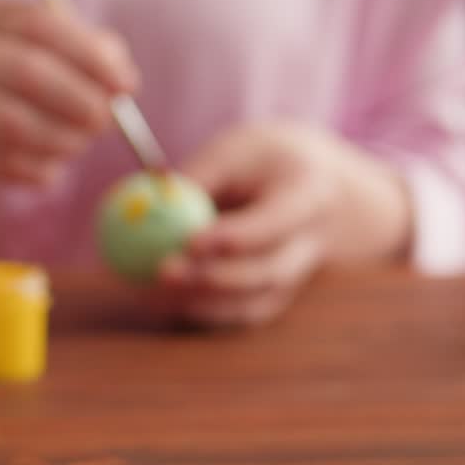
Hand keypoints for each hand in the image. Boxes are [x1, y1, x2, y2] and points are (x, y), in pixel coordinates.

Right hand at [0, 2, 137, 205]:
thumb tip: (122, 76)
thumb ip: (84, 59)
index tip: (127, 86)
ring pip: (14, 122)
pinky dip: (39, 170)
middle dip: (77, 100)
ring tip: (74, 147)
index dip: (90, 56)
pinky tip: (40, 167)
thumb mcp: (35, 63)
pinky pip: (6, 163)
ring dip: (60, 140)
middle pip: (26, 69)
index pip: (42, 25)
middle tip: (104, 123)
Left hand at [153, 122, 411, 326]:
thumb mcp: (235, 150)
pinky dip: (204, 314)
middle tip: (163, 272)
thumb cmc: (262, 160)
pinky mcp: (278, 296)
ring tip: (149, 292)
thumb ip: (198, 177)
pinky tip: (163, 306)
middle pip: (268, 271)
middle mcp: (311, 243)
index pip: (277, 221)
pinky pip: (242, 314)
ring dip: (202, 303)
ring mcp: (299, 277)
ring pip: (255, 302)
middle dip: (214, 277)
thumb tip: (146, 200)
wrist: (317, 185)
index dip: (236, 237)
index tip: (190, 242)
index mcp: (309, 194)